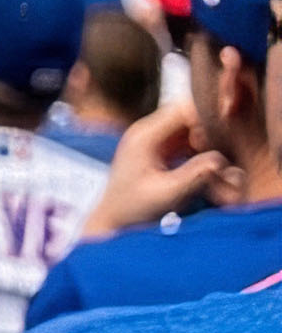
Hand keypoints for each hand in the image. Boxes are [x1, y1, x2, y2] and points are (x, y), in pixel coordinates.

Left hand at [80, 101, 228, 237]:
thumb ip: (195, 177)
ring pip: (190, 129)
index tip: (217, 145)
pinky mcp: (159, 152)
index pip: (182, 110)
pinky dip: (201, 153)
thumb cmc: (133, 210)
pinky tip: (208, 172)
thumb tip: (220, 162)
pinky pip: (187, 142)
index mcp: (144, 135)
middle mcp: (147, 132)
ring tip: (215, 168)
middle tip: (217, 158)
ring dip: (207, 145)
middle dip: (209, 134)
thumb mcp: (167, 195)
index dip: (206, 123)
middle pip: (188, 117)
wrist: (113, 221)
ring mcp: (152, 141)